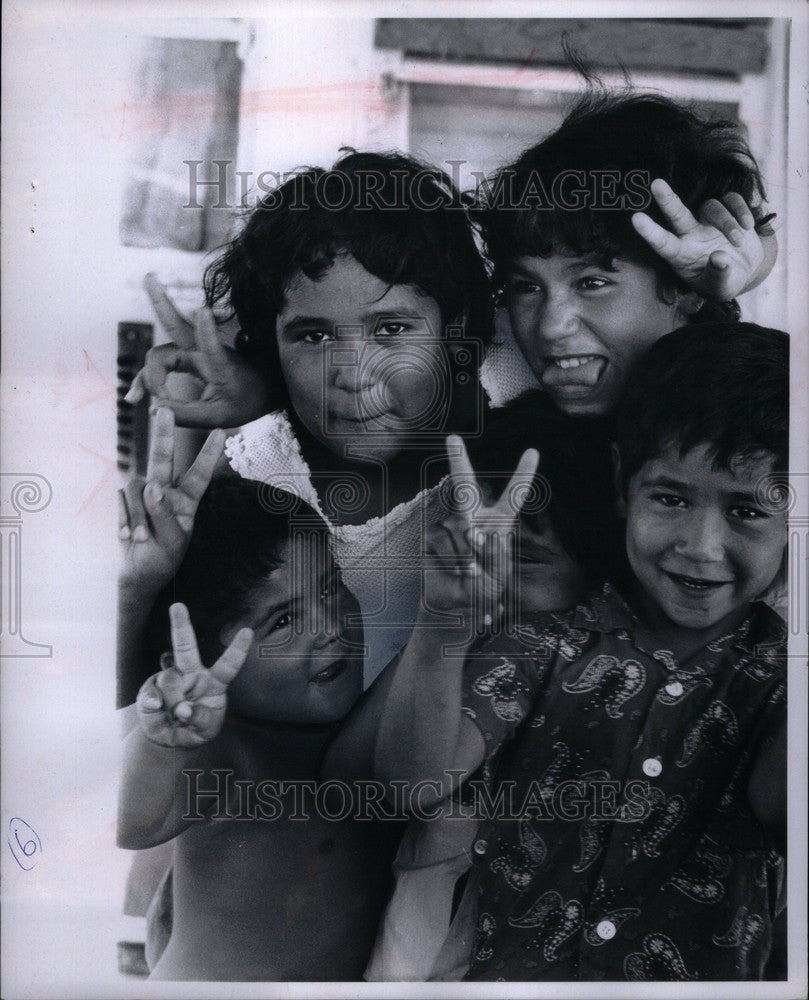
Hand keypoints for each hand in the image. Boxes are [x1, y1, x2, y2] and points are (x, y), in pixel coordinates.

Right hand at [118, 408, 223, 592]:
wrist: (138, 574)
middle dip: (163, 434)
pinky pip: (122, 501)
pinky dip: (126, 520)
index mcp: (187, 501)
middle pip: (163, 459)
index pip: (200, 475)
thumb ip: (164, 513)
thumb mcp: (172, 541)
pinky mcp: (125, 500)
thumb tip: (152, 486)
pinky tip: (129, 536)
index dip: (209, 454)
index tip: (221, 432)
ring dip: (138, 516)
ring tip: (141, 538)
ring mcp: (143, 495)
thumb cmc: (162, 559)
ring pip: (137, 489)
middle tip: (164, 410)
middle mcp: (166, 492)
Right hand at [125, 274, 272, 427]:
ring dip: (147, 374)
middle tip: (150, 278)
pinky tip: (134, 397)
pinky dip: (148, 380)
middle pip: (177, 328)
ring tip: (133, 398)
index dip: (207, 330)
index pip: (213, 346)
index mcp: (221, 364)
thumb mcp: (220, 416)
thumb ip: (188, 415)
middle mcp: (204, 352)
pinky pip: (161, 366)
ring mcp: (193, 353)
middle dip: (162, 303)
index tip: (204, 310)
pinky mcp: (187, 358)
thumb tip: (155, 410)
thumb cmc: (246, 401)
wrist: (259, 392)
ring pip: (160, 354)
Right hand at [136, 603, 252, 746]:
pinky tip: (157, 710)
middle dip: (181, 626)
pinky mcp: (150, 689)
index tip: (248, 631)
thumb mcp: (205, 730)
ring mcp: (170, 680)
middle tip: (177, 606)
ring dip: (172, 703)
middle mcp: (192, 675)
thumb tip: (183, 709)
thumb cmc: (195, 729)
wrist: (169, 739)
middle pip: (186, 648)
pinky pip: (149, 694)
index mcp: (214, 682)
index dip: (237, 649)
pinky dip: (152, 707)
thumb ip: (200, 719)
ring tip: (175, 717)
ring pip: (168, 682)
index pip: (228, 665)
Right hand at [424, 436, 538, 627]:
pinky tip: (457, 572)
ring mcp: (449, 525)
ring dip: (468, 557)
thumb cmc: (483, 588)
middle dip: (458, 462)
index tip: (533, 451)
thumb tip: (471, 534)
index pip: (513, 497)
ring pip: (458, 531)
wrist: (454, 604)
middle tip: (452, 438)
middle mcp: (473, 517)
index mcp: (498, 523)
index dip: (523, 475)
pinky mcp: (431, 537)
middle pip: (466, 487)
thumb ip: (489, 553)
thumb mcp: (498, 575)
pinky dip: (453, 560)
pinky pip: (442, 543)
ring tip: (474, 575)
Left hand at [632, 179, 772, 299]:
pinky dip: (740, 210)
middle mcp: (690, 234)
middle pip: (676, 214)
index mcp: (681, 255)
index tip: (636, 218)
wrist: (745, 271)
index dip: (650, 231)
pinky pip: (731, 199)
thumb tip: (718, 258)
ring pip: (711, 207)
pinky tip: (747, 226)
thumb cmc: (724, 282)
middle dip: (667, 199)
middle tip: (655, 184)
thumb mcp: (721, 288)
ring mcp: (708, 221)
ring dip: (727, 223)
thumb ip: (718, 275)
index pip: (663, 243)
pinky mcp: (728, 210)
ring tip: (739, 242)